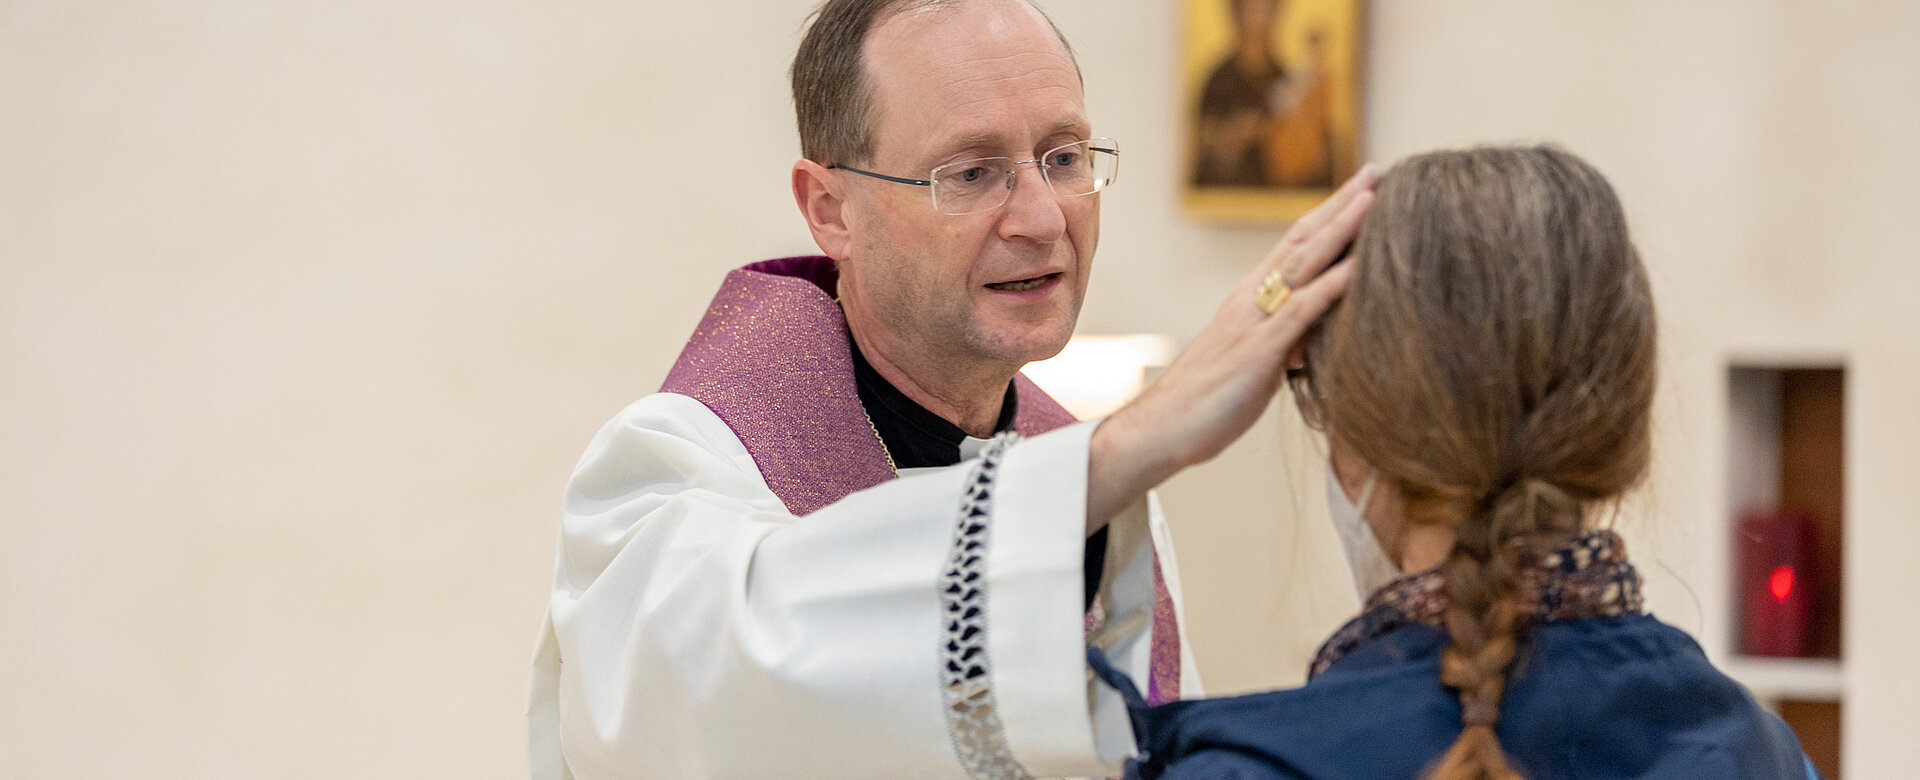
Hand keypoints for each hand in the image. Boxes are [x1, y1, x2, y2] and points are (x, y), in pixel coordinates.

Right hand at [1086, 165, 1375, 529]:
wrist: (1159, 428)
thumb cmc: (1205, 403)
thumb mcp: (1254, 362)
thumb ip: (1284, 340)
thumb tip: (1317, 333)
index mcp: (1249, 299)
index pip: (1294, 245)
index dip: (1327, 215)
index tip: (1360, 188)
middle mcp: (1251, 299)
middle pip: (1302, 240)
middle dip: (1341, 205)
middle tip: (1376, 171)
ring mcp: (1254, 322)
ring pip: (1302, 264)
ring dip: (1341, 229)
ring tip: (1374, 198)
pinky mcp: (1258, 353)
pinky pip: (1299, 312)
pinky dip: (1331, 286)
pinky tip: (1358, 267)